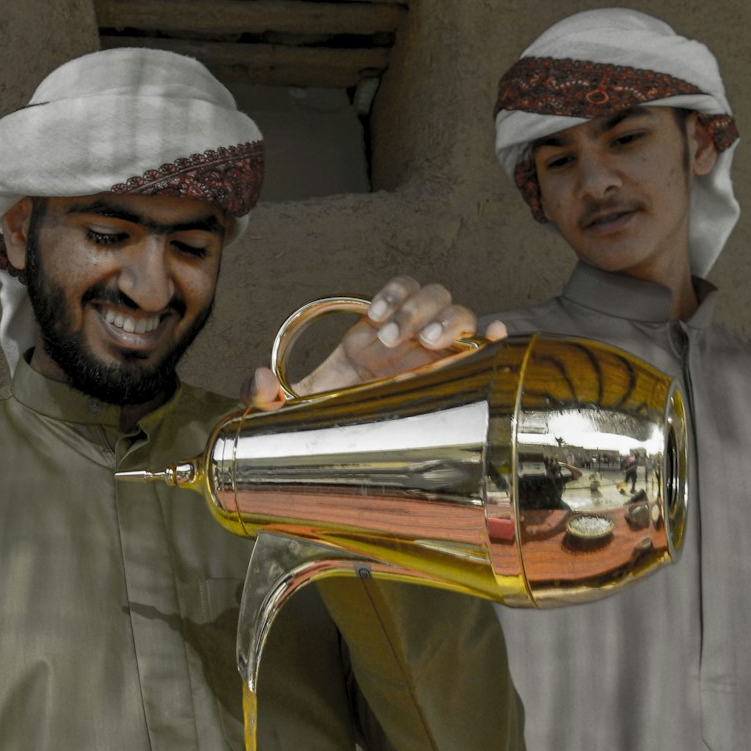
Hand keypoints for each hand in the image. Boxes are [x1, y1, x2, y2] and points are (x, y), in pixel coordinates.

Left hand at [244, 278, 508, 407]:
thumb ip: (265, 396)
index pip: (398, 292)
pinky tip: (493, 338)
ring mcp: (434, 361)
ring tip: (429, 346)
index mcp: (373, 338)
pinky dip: (492, 338)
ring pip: (459, 315)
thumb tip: (257, 380)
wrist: (337, 457)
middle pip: (433, 296)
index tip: (376, 319)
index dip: (394, 295)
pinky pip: (481, 350)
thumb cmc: (322, 427)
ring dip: (450, 321)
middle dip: (418, 308)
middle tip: (394, 339)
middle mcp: (408, 343)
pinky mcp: (453, 381)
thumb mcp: (289, 411)